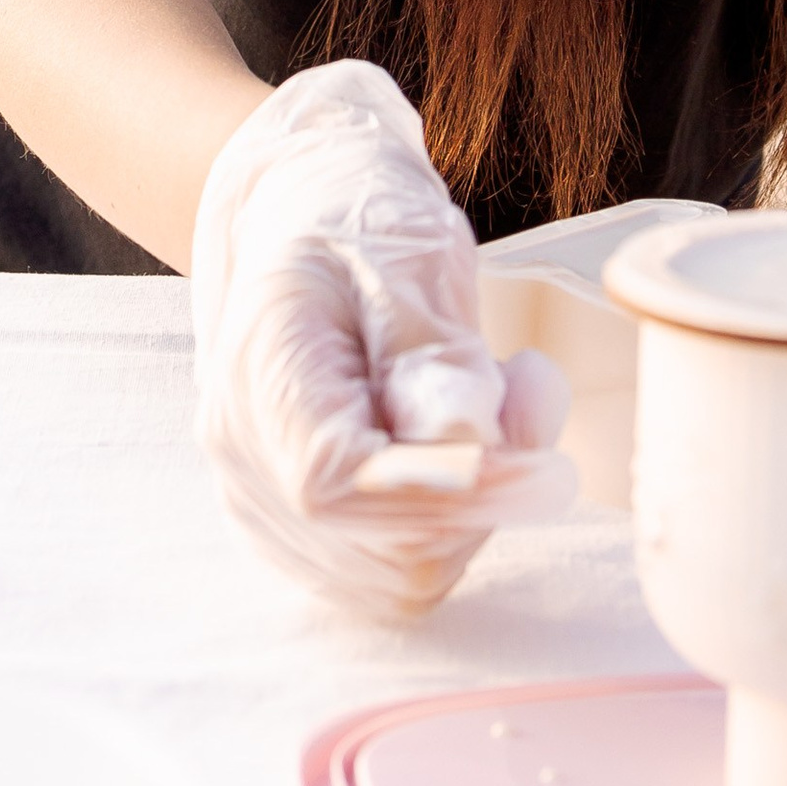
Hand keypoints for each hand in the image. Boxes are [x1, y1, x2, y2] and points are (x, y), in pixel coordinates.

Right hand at [190, 62, 573, 619]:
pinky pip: (395, 567)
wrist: (305, 212)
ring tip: (502, 399)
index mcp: (260, 376)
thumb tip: (473, 457)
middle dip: (484, 492)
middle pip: (382, 547)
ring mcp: (265, 502)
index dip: (451, 490)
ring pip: (401, 573)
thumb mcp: (408, 255)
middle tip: (532, 391)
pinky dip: (455, 518)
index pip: (340, 485)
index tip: (541, 457)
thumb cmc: (356, 219)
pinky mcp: (302, 527)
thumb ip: (436, 359)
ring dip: (479, 506)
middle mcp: (244, 459)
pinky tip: (467, 443)